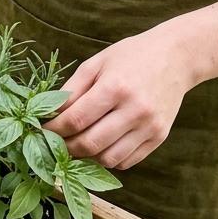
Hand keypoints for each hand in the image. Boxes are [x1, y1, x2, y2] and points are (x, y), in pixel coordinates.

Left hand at [41, 25, 195, 169]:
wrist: (176, 57)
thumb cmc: (130, 57)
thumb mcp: (96, 63)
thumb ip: (72, 89)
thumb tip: (50, 115)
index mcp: (115, 87)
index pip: (76, 120)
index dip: (54, 130)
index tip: (41, 130)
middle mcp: (135, 110)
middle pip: (90, 144)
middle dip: (65, 148)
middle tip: (54, 143)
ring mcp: (150, 126)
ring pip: (108, 159)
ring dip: (86, 158)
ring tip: (77, 145)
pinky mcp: (159, 137)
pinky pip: (127, 161)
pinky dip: (108, 159)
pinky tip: (100, 146)